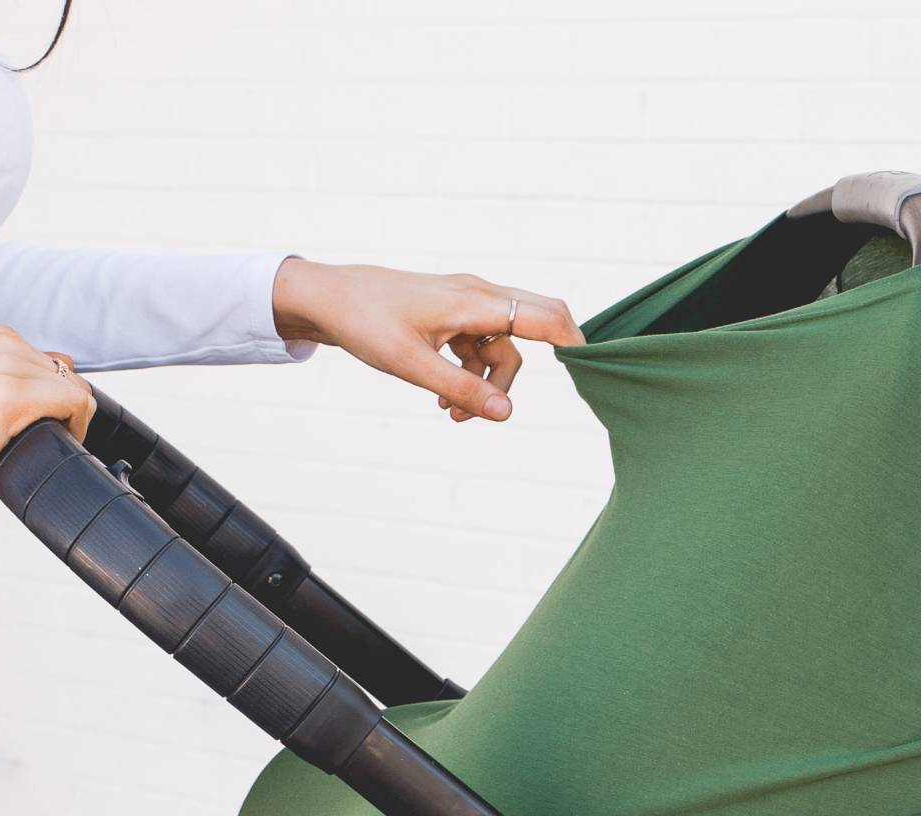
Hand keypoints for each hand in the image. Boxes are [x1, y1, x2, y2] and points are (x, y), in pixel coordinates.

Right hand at [0, 328, 96, 527]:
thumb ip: (19, 376)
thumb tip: (64, 361)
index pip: (60, 368)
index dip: (58, 406)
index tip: (34, 431)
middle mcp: (1, 346)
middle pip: (73, 381)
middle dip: (66, 417)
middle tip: (33, 444)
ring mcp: (3, 366)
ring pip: (77, 392)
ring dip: (69, 426)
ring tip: (32, 447)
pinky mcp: (7, 394)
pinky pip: (76, 403)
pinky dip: (74, 431)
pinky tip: (43, 447)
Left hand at [271, 259, 583, 423]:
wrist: (328, 298)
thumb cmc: (367, 322)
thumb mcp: (413, 365)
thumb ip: (462, 390)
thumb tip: (507, 414)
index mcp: (475, 301)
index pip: (545, 316)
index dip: (574, 343)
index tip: (592, 371)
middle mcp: (478, 296)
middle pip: (536, 323)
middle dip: (530, 371)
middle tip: (531, 400)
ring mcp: (466, 304)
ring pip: (504, 347)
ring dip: (489, 384)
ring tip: (451, 415)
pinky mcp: (453, 316)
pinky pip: (480, 348)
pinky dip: (471, 376)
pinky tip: (444, 401)